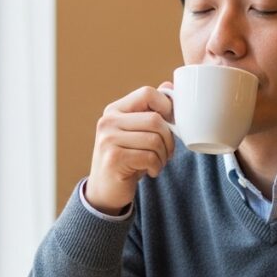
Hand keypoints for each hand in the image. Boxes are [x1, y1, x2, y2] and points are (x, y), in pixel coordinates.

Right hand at [85, 83, 175, 214]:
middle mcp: (108, 121)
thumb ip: (151, 110)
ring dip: (163, 155)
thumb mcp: (138, 132)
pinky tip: (151, 171)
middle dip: (169, 139)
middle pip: (155, 120)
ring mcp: (108, 139)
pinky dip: (157, 166)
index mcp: (115, 110)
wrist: (106, 190)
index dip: (166, 106)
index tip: (171, 124)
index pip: (147, 93)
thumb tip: (168, 86)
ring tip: (158, 162)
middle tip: (167, 152)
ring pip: (155, 140)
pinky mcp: (113, 158)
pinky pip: (149, 157)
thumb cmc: (127, 159)